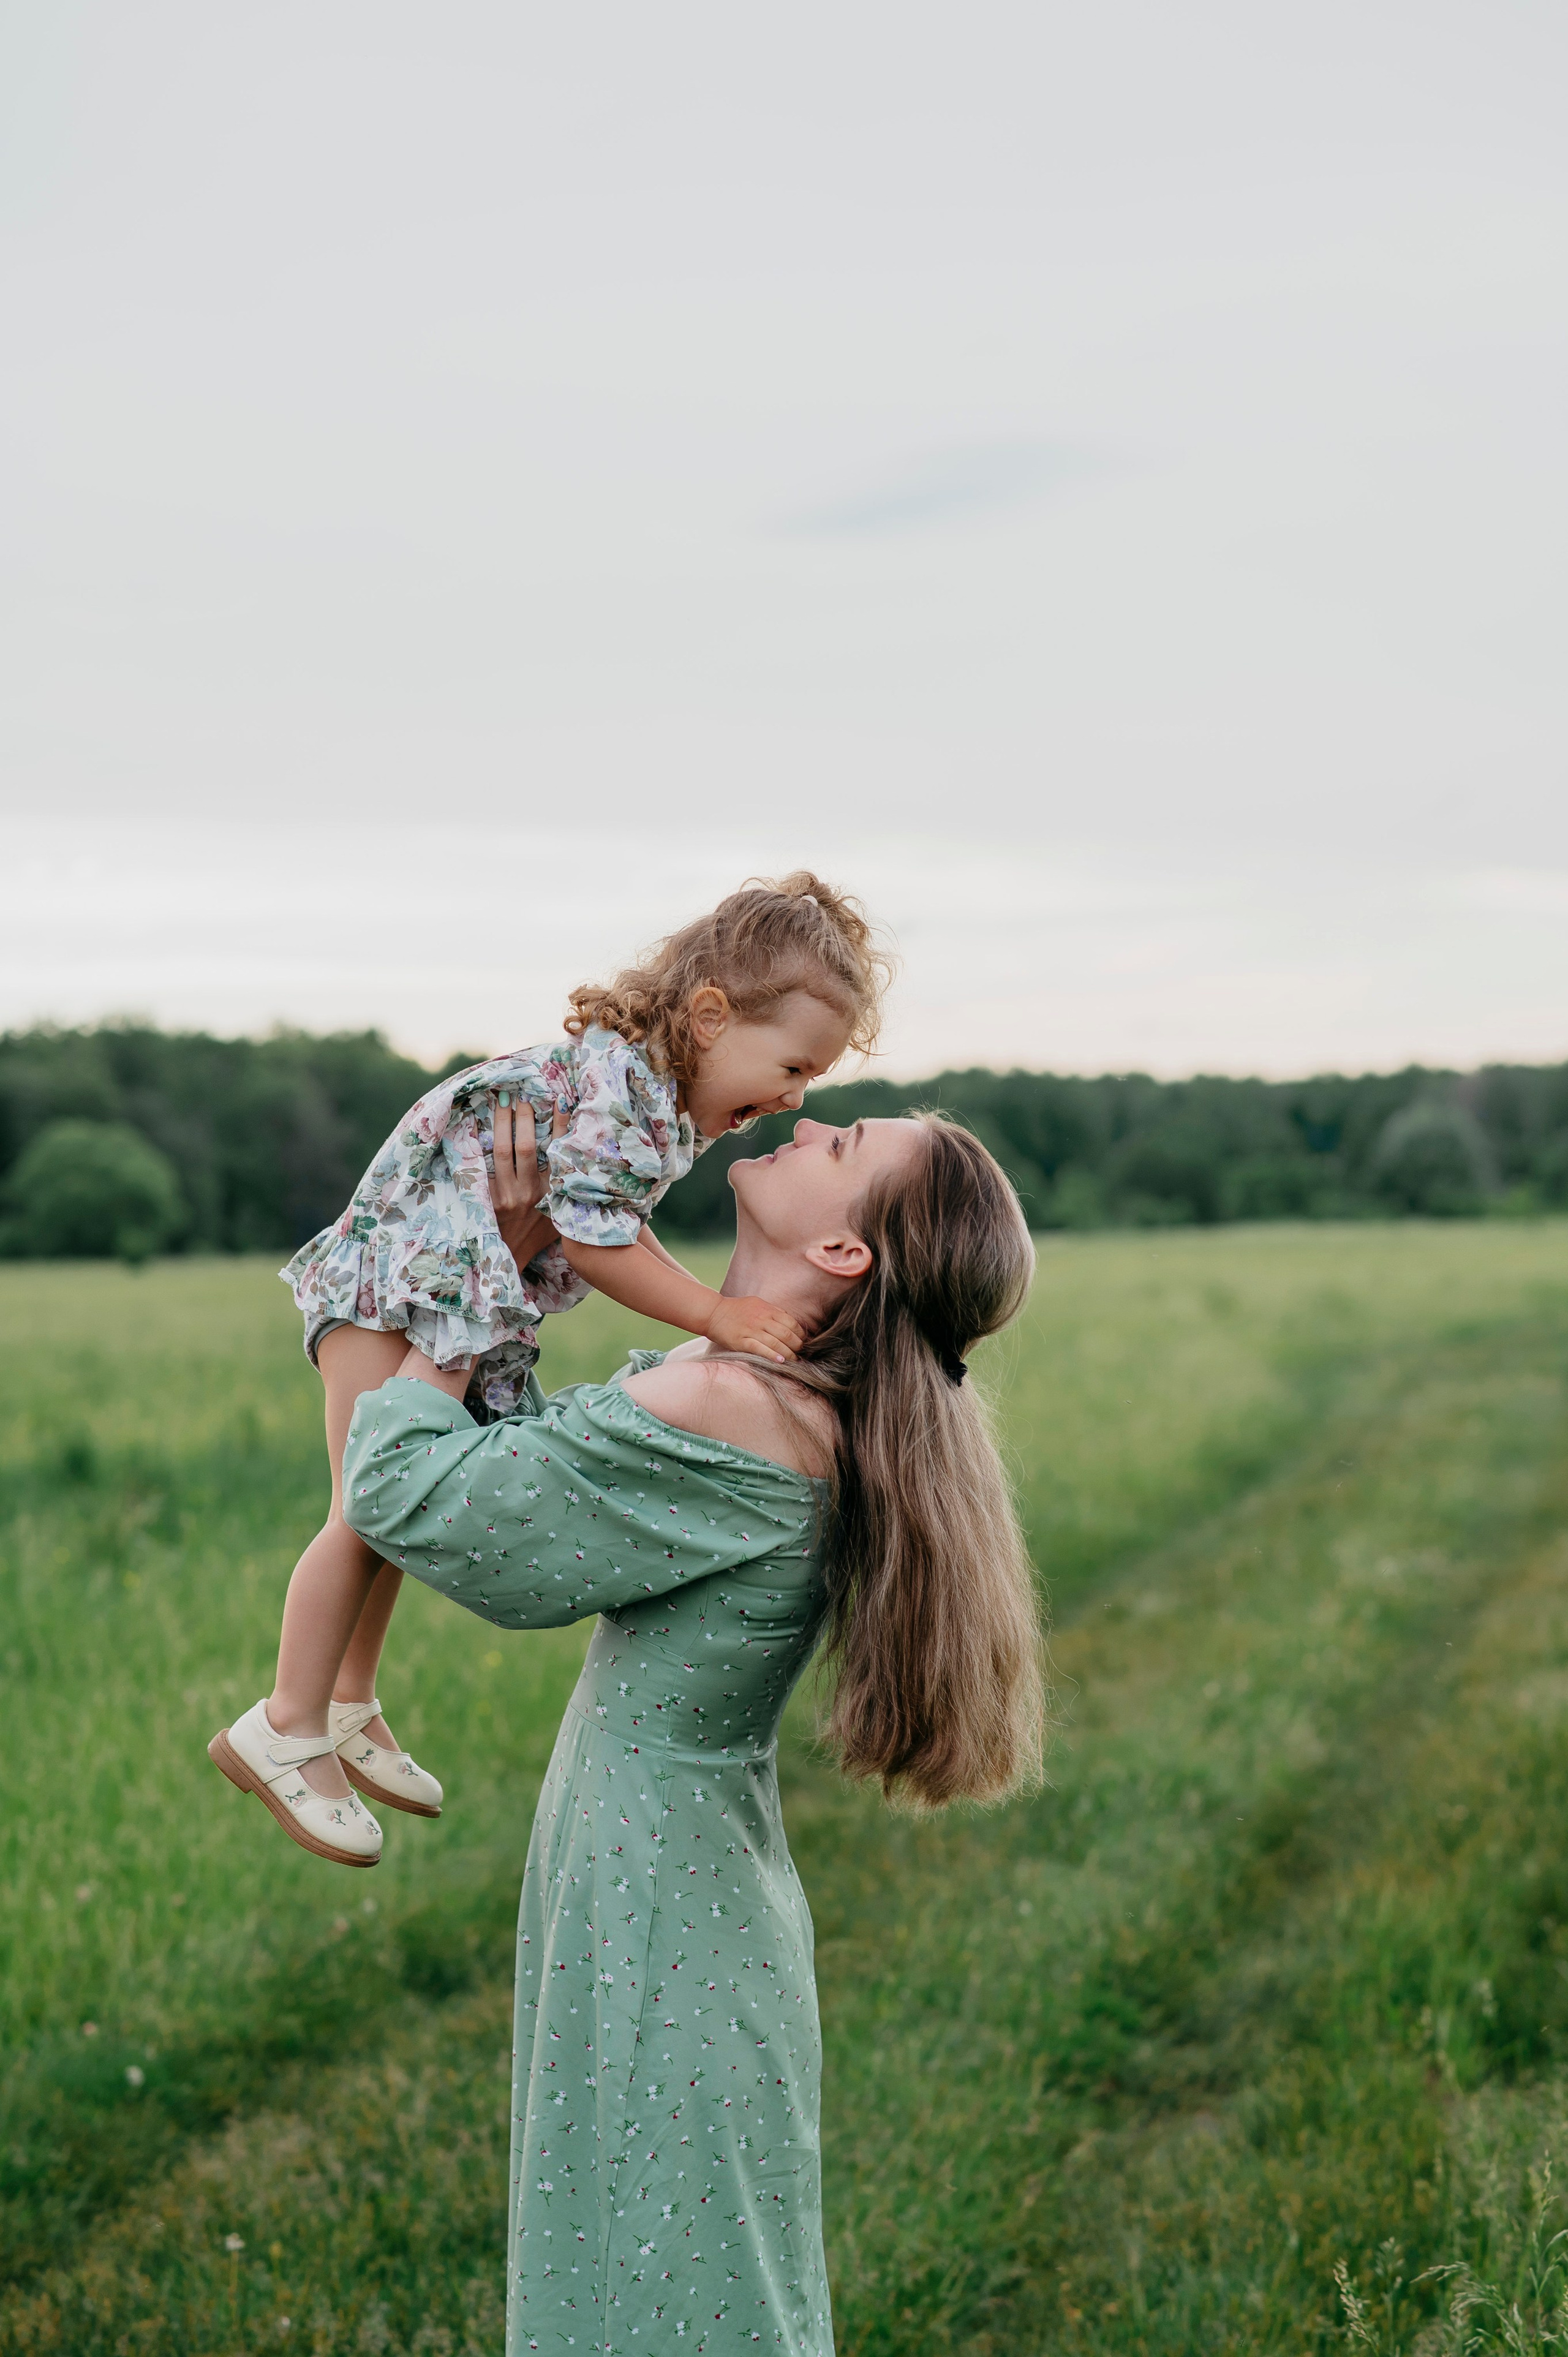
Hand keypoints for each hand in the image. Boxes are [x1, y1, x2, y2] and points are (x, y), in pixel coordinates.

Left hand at [491, 1093, 564, 1274]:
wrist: (509, 1256)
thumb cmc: (538, 1233)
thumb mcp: (560, 1213)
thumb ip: (565, 1189)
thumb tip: (576, 1155)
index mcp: (552, 1194)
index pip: (558, 1153)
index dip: (560, 1126)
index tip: (561, 1102)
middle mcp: (530, 1193)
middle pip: (526, 1147)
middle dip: (524, 1117)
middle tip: (523, 1095)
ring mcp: (506, 1195)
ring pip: (502, 1151)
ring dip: (502, 1123)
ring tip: (503, 1101)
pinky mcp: (487, 1198)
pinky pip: (483, 1164)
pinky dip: (481, 1142)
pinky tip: (478, 1123)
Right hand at [703, 1294, 808, 1362]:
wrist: (713, 1312)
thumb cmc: (737, 1309)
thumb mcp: (757, 1303)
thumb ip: (774, 1312)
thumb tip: (791, 1322)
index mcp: (767, 1309)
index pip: (791, 1322)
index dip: (800, 1334)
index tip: (802, 1341)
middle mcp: (761, 1319)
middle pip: (786, 1334)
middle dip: (796, 1345)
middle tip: (800, 1353)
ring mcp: (751, 1330)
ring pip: (775, 1343)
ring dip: (788, 1354)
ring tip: (793, 1360)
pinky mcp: (741, 1341)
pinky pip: (760, 1349)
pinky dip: (771, 1355)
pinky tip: (780, 1361)